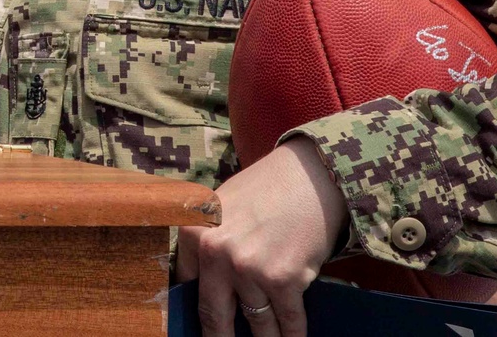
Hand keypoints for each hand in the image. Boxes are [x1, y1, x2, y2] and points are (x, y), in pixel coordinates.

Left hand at [174, 139, 347, 336]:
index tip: (198, 329)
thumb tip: (199, 285)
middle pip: (214, 316)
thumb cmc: (266, 190)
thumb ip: (207, 243)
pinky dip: (292, 335)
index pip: (185, 287)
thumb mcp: (220, 208)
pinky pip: (288, 322)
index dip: (192, 311)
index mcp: (193, 233)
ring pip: (256, 324)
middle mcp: (215, 253)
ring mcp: (248, 268)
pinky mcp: (283, 280)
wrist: (311, 176)